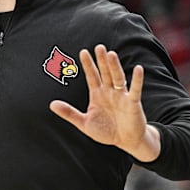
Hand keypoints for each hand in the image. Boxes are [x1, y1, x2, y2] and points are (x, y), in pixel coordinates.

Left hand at [50, 44, 159, 161]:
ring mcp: (121, 96)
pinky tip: (138, 69)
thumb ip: (69, 113)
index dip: (88, 64)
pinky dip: (137, 80)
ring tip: (111, 54)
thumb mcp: (84, 123)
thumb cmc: (105, 131)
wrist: (126, 142)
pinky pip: (135, 90)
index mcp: (97, 94)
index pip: (92, 76)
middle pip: (105, 73)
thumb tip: (51, 105)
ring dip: (114, 66)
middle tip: (99, 47)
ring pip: (117, 78)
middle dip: (101, 61)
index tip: (83, 52)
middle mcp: (109, 91)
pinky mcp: (132, 103)